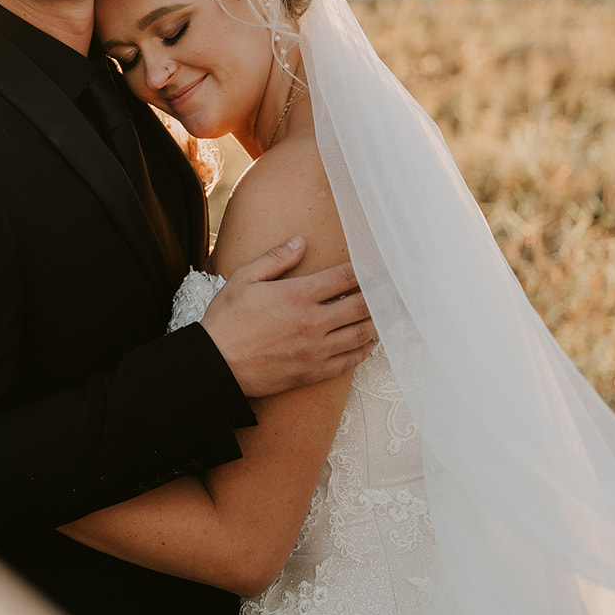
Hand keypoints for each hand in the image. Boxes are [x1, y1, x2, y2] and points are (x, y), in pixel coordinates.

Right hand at [200, 237, 375, 397]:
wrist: (215, 366)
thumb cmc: (226, 320)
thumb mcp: (244, 279)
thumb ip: (276, 258)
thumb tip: (301, 242)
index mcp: (298, 295)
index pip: (345, 278)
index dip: (367, 270)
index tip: (380, 265)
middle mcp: (313, 322)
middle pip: (362, 305)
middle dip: (383, 295)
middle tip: (399, 289)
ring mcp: (316, 349)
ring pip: (361, 334)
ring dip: (379, 322)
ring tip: (391, 313)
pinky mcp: (313, 372)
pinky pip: (348, 361)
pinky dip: (364, 351)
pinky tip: (369, 343)